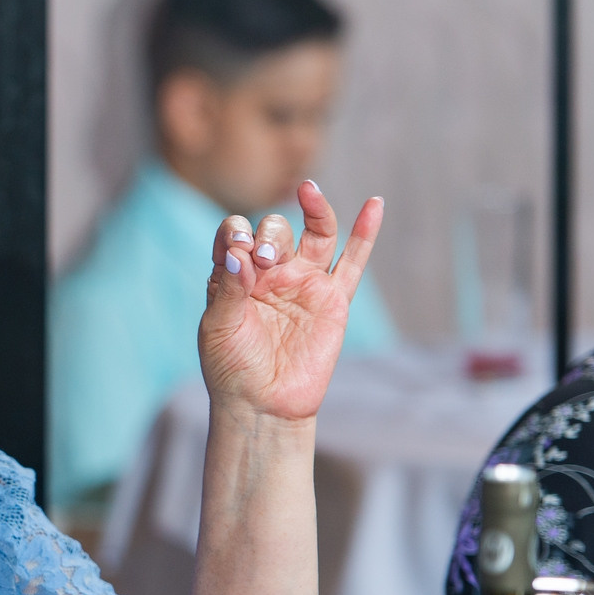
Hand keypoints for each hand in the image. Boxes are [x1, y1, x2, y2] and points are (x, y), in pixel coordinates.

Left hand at [197, 181, 382, 421]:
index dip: (237, 233)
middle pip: (275, 229)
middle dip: (270, 235)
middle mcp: (270, 272)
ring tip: (308, 190)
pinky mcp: (333, 300)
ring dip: (314, 210)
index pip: (236, 233)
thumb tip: (239, 253)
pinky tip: (375, 204)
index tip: (237, 251)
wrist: (262, 403)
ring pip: (316, 234)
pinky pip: (353, 262)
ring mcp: (304, 283)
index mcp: (235, 274)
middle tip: (265, 259)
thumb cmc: (231, 367)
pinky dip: (366, 233)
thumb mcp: (218, 327)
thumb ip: (227, 288)